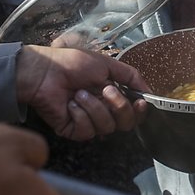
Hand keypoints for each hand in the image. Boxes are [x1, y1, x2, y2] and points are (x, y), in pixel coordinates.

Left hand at [16, 45, 149, 140]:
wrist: (45, 72)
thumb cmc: (72, 64)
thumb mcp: (107, 64)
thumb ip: (131, 76)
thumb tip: (149, 91)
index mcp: (112, 96)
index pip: (134, 112)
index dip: (140, 110)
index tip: (140, 101)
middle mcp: (103, 110)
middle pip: (126, 123)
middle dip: (118, 106)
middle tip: (104, 90)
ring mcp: (89, 122)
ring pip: (107, 127)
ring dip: (94, 106)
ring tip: (79, 93)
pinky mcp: (74, 130)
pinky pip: (88, 131)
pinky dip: (80, 114)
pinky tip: (70, 104)